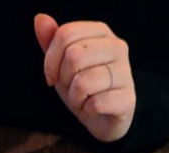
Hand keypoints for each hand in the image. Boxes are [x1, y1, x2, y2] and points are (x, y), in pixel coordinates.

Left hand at [34, 14, 135, 141]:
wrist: (104, 116)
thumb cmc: (84, 86)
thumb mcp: (63, 63)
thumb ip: (52, 41)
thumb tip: (40, 19)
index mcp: (101, 33)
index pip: (66, 34)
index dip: (50, 59)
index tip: (52, 75)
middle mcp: (118, 48)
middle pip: (74, 56)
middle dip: (63, 78)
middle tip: (70, 88)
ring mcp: (126, 73)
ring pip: (84, 82)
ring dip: (74, 97)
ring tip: (81, 100)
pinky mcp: (128, 99)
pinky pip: (95, 103)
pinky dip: (87, 110)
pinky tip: (92, 109)